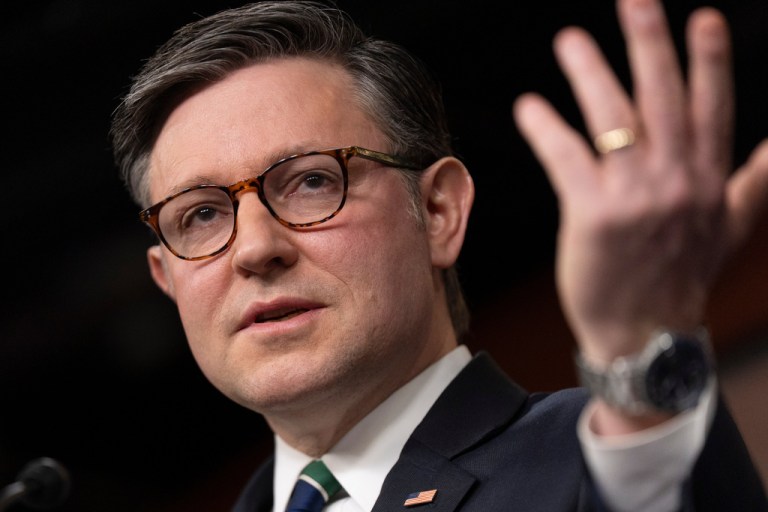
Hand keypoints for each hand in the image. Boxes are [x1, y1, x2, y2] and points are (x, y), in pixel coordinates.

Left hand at [513, 0, 767, 371]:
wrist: (643, 334)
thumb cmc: (679, 278)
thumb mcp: (729, 228)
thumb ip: (756, 182)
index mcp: (707, 179)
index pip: (712, 107)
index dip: (708, 60)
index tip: (703, 19)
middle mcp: (677, 180)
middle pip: (664, 97)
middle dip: (650, 43)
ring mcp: (636, 197)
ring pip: (615, 119)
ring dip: (591, 74)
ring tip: (569, 41)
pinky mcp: (594, 214)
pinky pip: (567, 158)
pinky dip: (547, 129)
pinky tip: (528, 106)